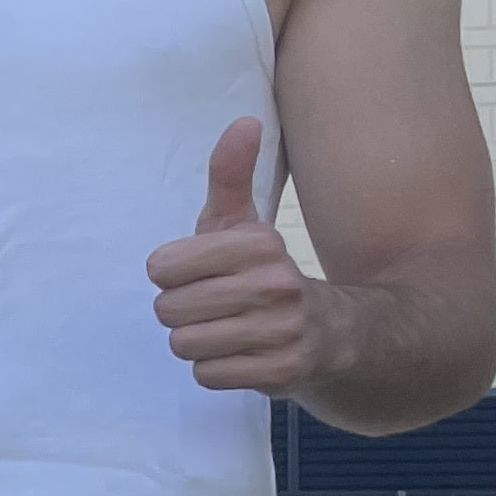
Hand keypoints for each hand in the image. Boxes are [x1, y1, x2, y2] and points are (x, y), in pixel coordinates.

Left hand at [148, 119, 327, 395]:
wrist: (335, 331)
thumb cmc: (266, 273)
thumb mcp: (246, 223)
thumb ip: (230, 175)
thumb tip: (244, 121)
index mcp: (256, 244)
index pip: (160, 268)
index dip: (172, 276)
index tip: (201, 275)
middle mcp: (273, 285)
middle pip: (167, 310)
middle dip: (182, 312)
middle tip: (214, 307)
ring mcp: (280, 330)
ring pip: (184, 344)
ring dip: (197, 342)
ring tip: (228, 330)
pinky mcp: (280, 372)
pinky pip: (207, 374)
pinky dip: (216, 369)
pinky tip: (242, 354)